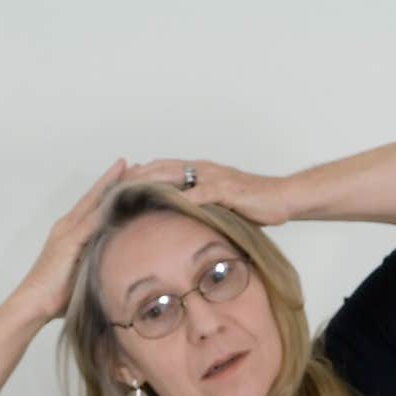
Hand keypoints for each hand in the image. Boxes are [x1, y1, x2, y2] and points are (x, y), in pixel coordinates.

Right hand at [14, 159, 126, 322]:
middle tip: (138, 164)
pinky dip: (105, 208)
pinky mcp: (68, 243)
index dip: (114, 190)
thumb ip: (100, 266)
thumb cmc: (59, 298)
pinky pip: (91, 223)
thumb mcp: (86, 275)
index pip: (97, 205)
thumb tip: (123, 271)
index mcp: (73, 233)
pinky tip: (120, 197)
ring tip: (131, 169)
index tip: (131, 175)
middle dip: (117, 179)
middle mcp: (69, 226)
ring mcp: (68, 232)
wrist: (34, 303)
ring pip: (95, 202)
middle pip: (97, 197)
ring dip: (113, 186)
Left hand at [123, 158, 292, 226]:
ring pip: (173, 175)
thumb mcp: (224, 208)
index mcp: (199, 173)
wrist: (284, 198)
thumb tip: (186, 226)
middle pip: (160, 168)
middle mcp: (202, 170)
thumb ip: (204, 211)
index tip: (117, 187)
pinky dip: (180, 199)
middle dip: (135, 177)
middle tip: (111, 189)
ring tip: (127, 194)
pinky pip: (198, 193)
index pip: (162, 170)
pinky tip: (163, 208)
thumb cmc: (256, 205)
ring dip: (150, 183)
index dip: (139, 176)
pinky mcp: (226, 189)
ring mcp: (213, 177)